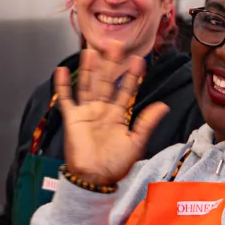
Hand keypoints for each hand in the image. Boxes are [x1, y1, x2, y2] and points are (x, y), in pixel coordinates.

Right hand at [55, 45, 168, 187]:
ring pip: (87, 85)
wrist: (94, 179)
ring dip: (89, 69)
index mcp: (118, 115)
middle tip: (116, 46)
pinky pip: (66, 100)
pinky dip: (62, 86)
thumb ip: (147, 122)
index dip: (132, 76)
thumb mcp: (136, 142)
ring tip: (91, 51)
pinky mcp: (72, 119)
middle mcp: (102, 110)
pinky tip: (61, 70)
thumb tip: (163, 106)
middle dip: (111, 65)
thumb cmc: (115, 165)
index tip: (138, 60)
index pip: (126, 90)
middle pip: (106, 82)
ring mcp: (86, 112)